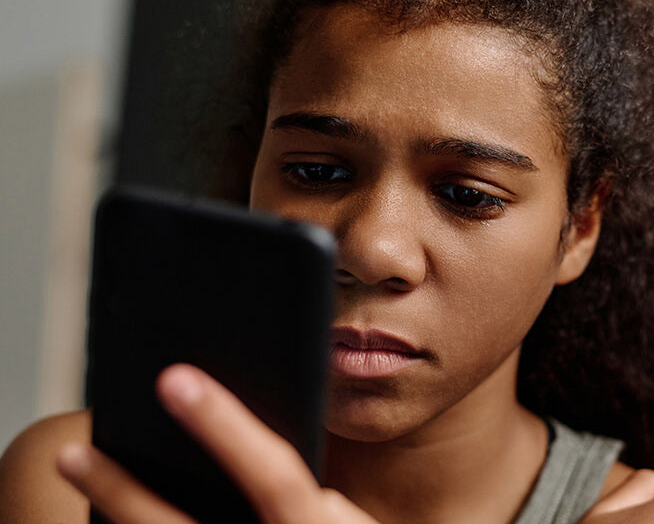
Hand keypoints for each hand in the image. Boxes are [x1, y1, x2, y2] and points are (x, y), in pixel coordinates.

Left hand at [56, 364, 378, 523]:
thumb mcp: (347, 522)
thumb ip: (304, 492)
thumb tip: (247, 446)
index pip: (273, 477)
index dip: (224, 426)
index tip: (175, 378)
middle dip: (122, 491)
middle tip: (72, 452)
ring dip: (112, 511)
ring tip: (75, 467)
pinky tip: (104, 510)